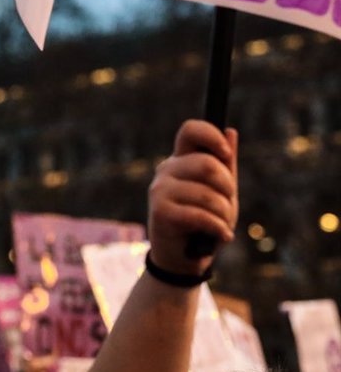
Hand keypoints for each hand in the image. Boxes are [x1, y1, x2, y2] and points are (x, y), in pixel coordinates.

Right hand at [148, 120, 238, 275]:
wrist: (183, 260)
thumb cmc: (203, 222)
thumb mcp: (220, 192)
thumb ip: (225, 165)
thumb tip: (230, 131)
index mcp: (181, 161)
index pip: (190, 130)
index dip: (211, 136)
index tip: (226, 155)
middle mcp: (166, 170)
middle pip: (207, 164)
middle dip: (228, 188)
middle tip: (227, 205)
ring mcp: (160, 190)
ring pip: (208, 194)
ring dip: (225, 215)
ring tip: (222, 226)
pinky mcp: (160, 212)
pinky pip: (201, 215)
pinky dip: (218, 229)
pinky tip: (221, 236)